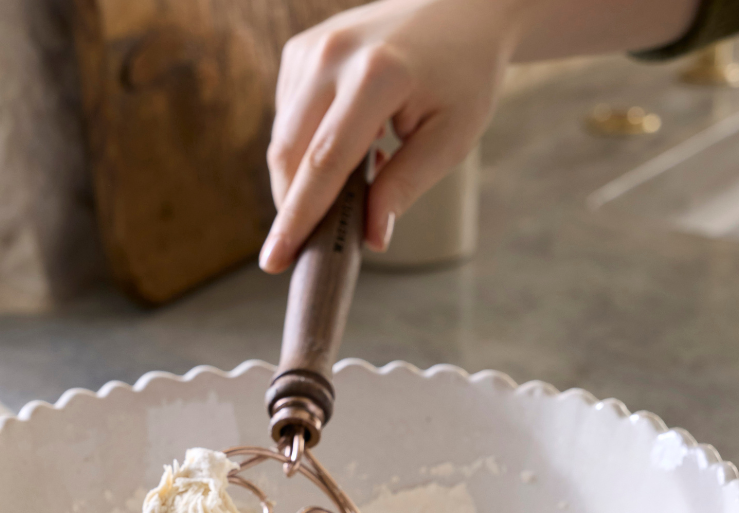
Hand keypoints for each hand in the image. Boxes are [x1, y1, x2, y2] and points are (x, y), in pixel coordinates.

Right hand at [260, 0, 525, 271]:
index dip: (298, 218)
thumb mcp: (451, 138)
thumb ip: (407, 186)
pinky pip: (287, 120)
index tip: (275, 261)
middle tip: (301, 251)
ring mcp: (311, 49)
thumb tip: (371, 236)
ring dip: (300, 182)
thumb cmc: (463, 76)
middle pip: (290, 154)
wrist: (461, 10)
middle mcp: (333, 56)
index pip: (324, 163)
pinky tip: (343, 152)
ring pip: (282, 140)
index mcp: (376, 76)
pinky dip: (304, 151)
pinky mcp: (300, 51)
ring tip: (344, 191)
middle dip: (290, 210)